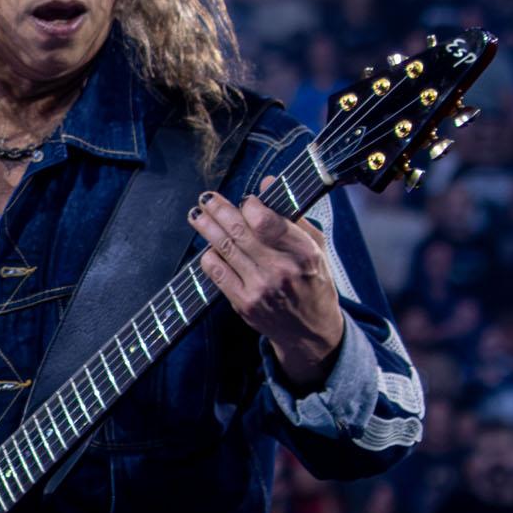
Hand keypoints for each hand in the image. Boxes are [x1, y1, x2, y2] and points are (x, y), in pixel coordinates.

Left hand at [190, 190, 347, 392]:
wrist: (310, 331)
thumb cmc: (314, 282)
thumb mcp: (316, 247)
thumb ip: (293, 215)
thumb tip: (268, 182)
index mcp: (303, 252)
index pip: (267, 221)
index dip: (250, 205)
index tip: (245, 199)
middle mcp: (281, 270)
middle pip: (240, 232)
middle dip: (218, 210)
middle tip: (206, 198)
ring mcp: (260, 288)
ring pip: (224, 249)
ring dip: (206, 228)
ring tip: (196, 215)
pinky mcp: (243, 303)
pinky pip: (217, 273)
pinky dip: (209, 257)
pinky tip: (207, 247)